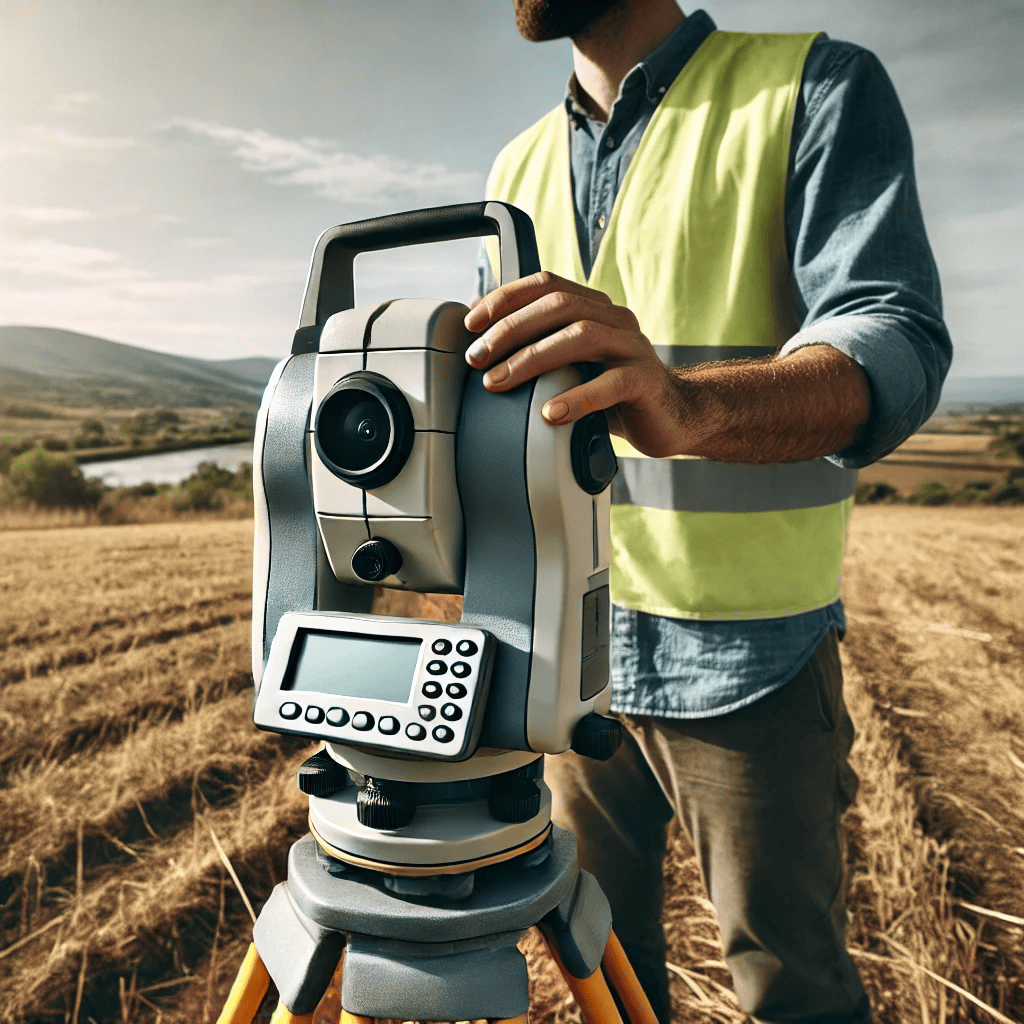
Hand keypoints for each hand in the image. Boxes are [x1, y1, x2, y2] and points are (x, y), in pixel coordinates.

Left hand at [463, 271, 687, 457]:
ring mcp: (632, 347)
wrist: (672, 416)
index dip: (506, 298)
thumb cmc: (614, 393)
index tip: (472, 324)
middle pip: (559, 307)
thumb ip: (543, 350)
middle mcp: (614, 319)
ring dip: (532, 358)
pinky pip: (609, 384)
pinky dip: (576, 398)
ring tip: (500, 382)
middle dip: (510, 330)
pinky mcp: (645, 381)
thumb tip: (485, 346)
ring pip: (581, 337)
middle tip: (478, 359)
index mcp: (595, 308)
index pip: (547, 285)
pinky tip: (550, 414)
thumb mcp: (574, 366)